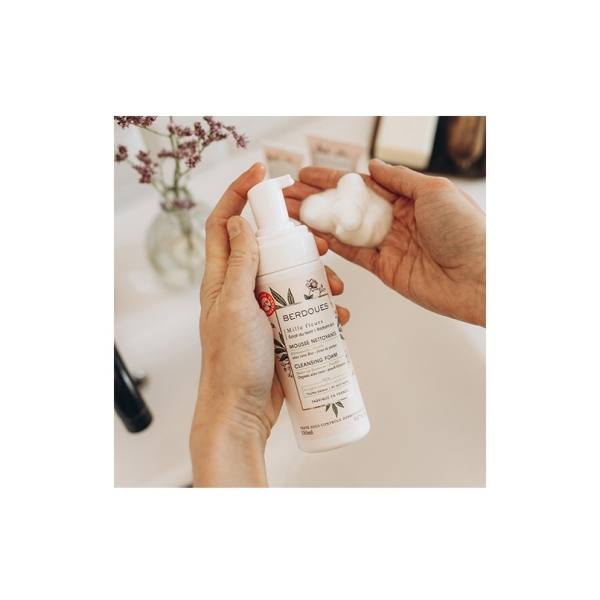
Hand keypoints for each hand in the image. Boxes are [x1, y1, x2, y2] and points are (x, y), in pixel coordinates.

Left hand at [190, 163, 349, 486]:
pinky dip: (323, 308)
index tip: (264, 174)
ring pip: (291, 278)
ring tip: (334, 288)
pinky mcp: (281, 330)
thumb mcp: (236, 305)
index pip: (224, 223)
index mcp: (221, 279)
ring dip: (316, 278)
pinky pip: (304, 309)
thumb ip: (239, 264)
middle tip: (319, 242)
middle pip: (267, 248)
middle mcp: (240, 289)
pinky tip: (339, 316)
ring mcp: (262, 310)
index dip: (238, 194)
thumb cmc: (233, 363)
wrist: (242, 412)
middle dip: (295, 240)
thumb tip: (240, 222)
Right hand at [285, 159, 485, 326]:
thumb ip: (400, 179)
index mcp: (407, 198)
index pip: (360, 185)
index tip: (305, 174)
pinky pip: (352, 254)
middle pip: (346, 207)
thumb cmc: (467, 230)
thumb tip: (374, 167)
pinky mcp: (384, 269)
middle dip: (315, 199)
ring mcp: (387, 245)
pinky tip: (311, 233)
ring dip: (316, 221)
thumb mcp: (434, 190)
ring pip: (344, 230)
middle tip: (287, 194)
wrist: (481, 276)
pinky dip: (331, 244)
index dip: (331, 179)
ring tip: (289, 212)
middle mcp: (394, 220)